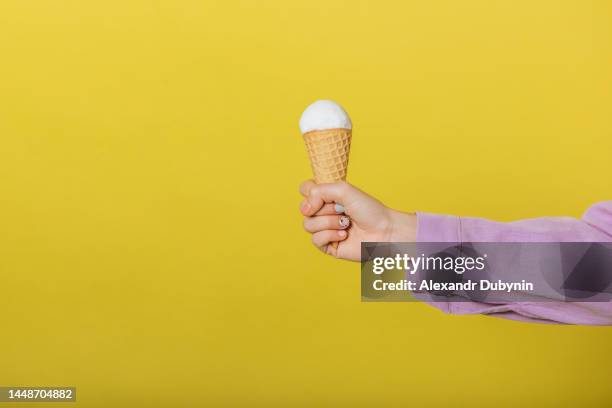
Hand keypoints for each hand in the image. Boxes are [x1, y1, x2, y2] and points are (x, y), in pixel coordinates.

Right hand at [299, 180, 416, 260]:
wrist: (384, 231)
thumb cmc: (369, 210)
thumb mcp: (343, 190)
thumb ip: (319, 191)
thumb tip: (305, 209)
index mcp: (328, 197)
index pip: (305, 190)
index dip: (309, 193)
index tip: (321, 194)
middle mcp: (324, 212)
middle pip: (304, 209)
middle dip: (324, 209)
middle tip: (341, 209)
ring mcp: (325, 229)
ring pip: (308, 225)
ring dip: (329, 222)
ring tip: (345, 223)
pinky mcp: (328, 246)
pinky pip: (315, 240)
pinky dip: (330, 235)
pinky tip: (344, 235)